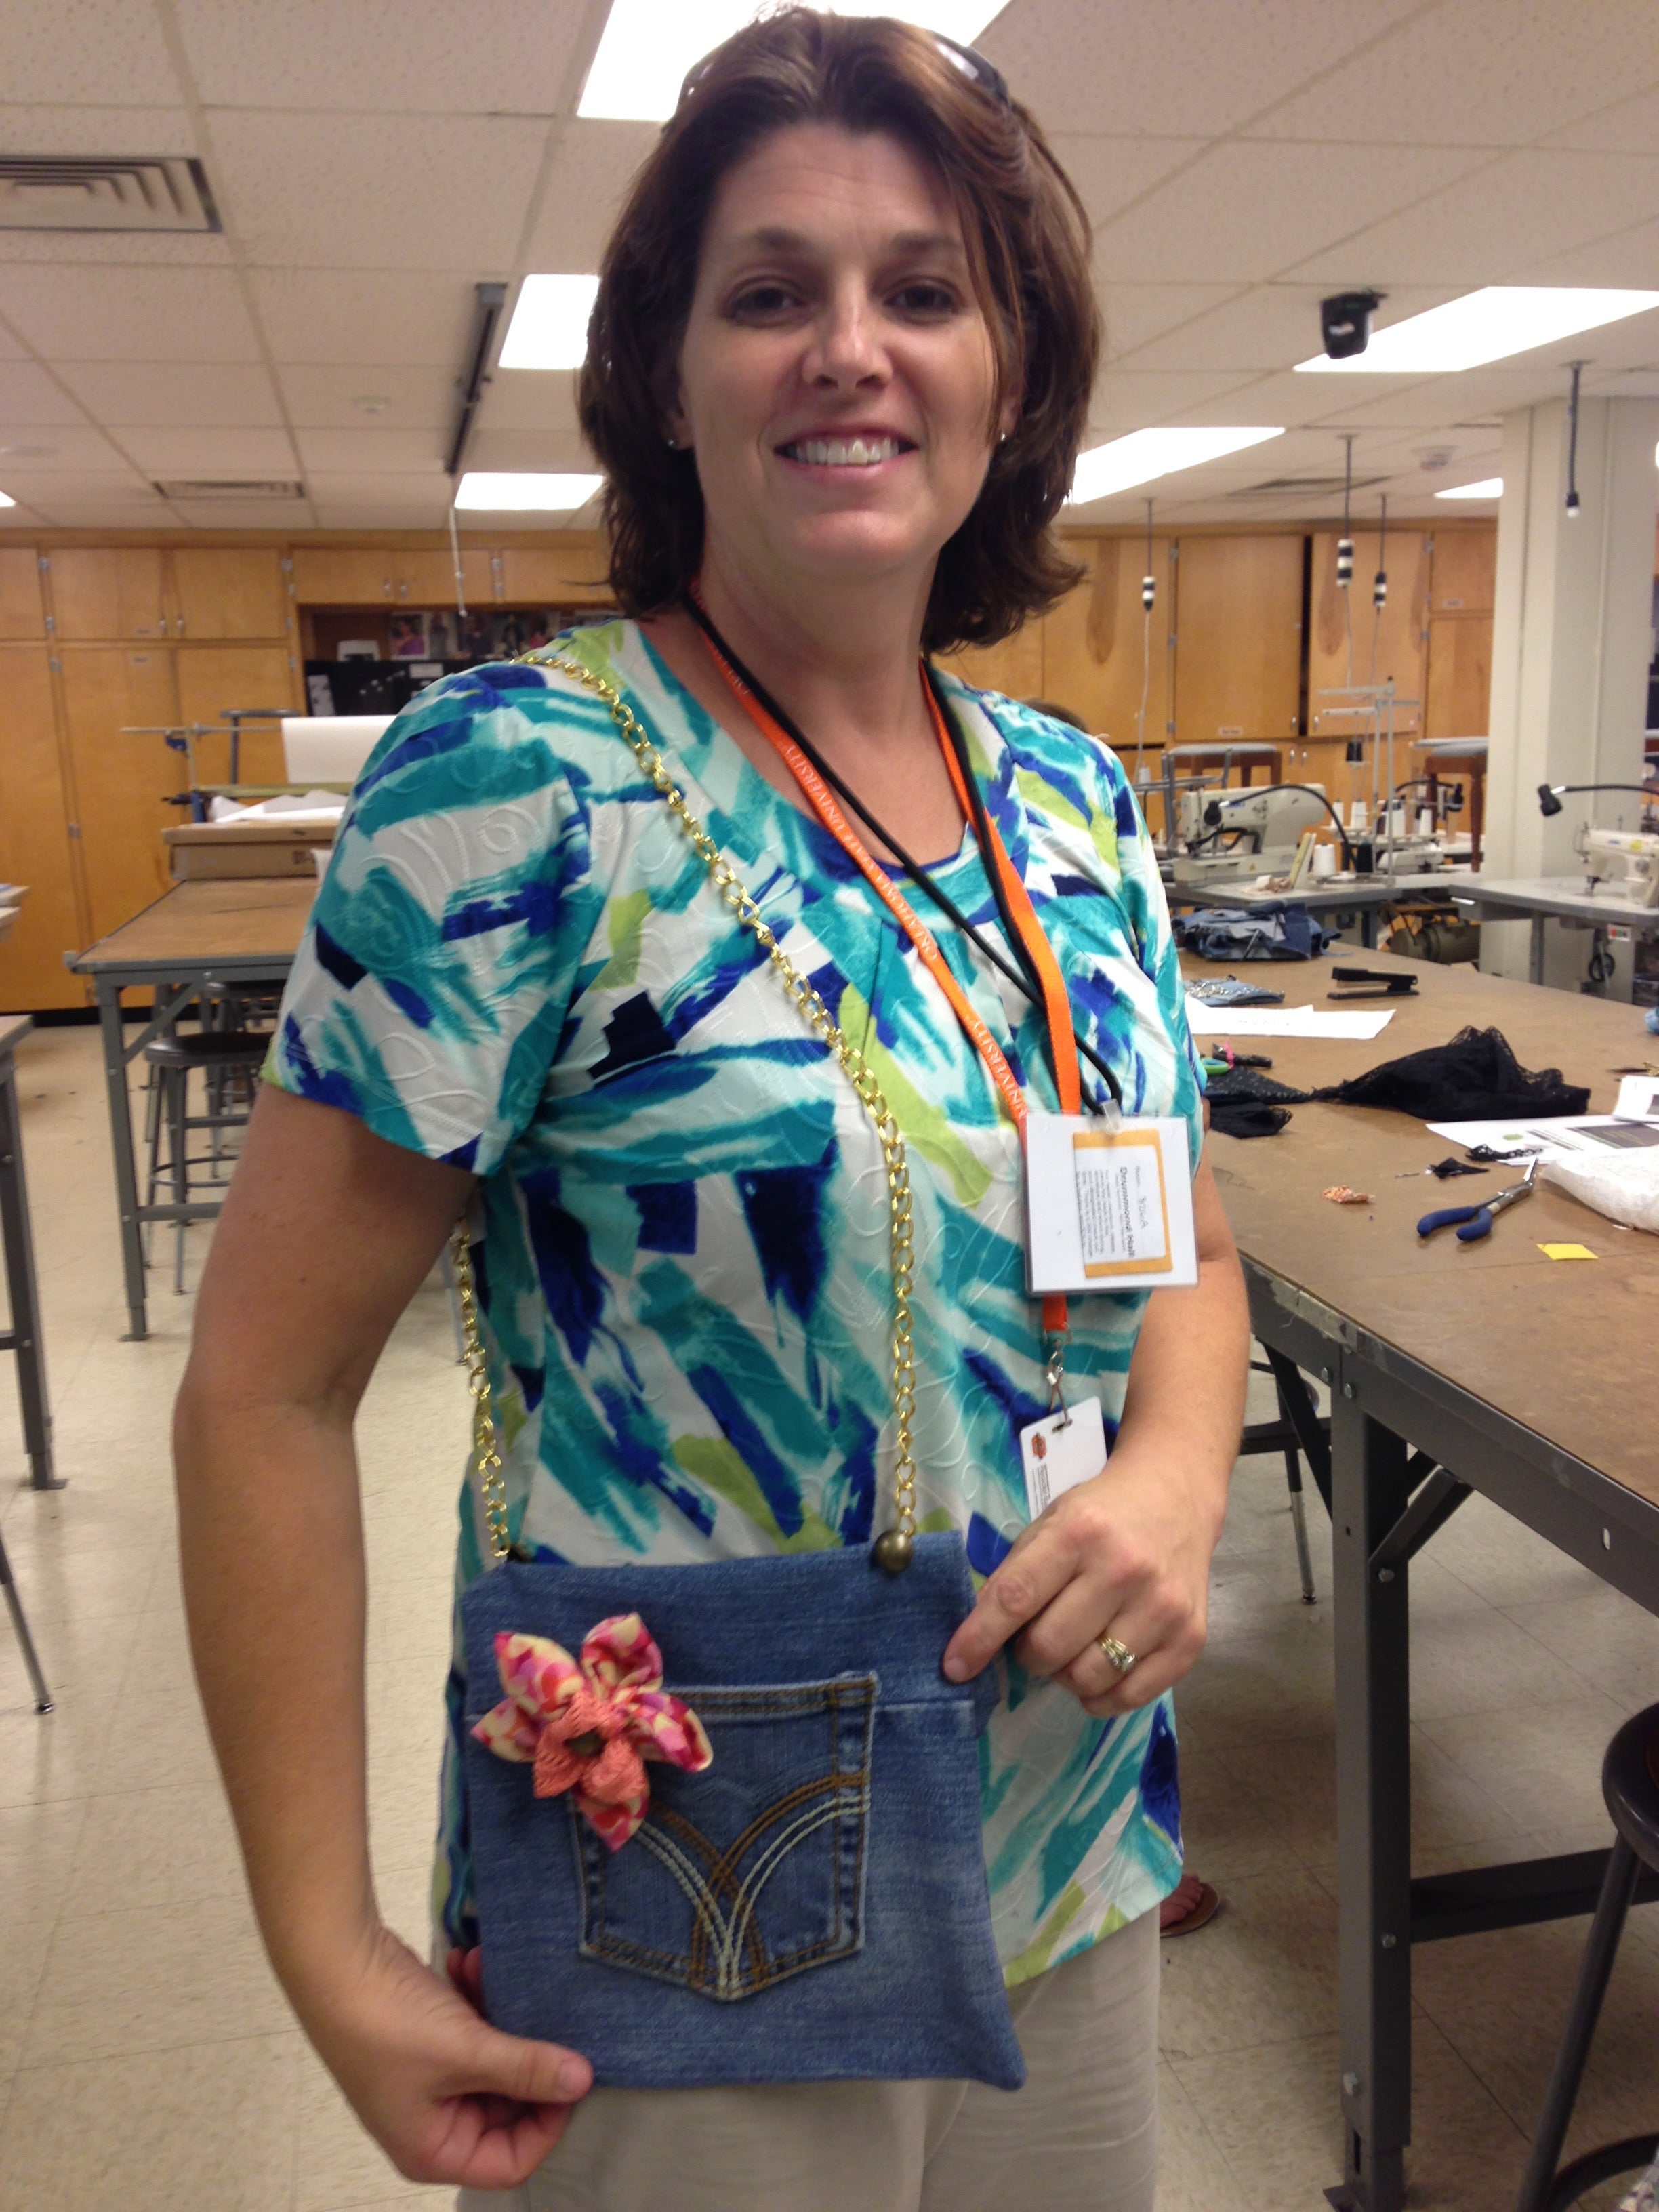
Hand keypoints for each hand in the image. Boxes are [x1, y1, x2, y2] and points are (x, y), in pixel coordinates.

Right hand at [299, 1921, 591, 2189]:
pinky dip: (476, 1998)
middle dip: (524, 2055)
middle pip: (508, 2108)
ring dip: (499, 2015)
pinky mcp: (429, 2039)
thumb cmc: (391, 2025)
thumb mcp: (466, 2051)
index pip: (511, 2162)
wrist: (334, 1960)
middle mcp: (433, 2123)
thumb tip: (584, 2081)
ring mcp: (430, 2079)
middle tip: (539, 2012)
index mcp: (434, 2149)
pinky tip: (468, 1962)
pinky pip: (471, 2031)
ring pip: (494, 2060)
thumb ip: (527, 2068)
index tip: (571, 2072)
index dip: (548, 2123)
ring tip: (487, 1973)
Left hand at [941, 1439, 1222, 1716]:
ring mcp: (1161, 1606)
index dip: (979, 1638)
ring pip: (1087, 1678)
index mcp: (1079, 1533)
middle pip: (1049, 1647)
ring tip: (1070, 1650)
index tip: (954, 1667)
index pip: (1016, 1597)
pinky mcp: (1190, 1638)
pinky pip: (1130, 1695)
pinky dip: (1101, 1697)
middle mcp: (1124, 1569)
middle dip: (1028, 1655)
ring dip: (1064, 1676)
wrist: (1175, 1497)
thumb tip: (976, 1641)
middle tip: (1034, 1639)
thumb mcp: (1050, 1525)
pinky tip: (1097, 1673)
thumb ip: (1015, 1576)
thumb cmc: (1101, 1514)